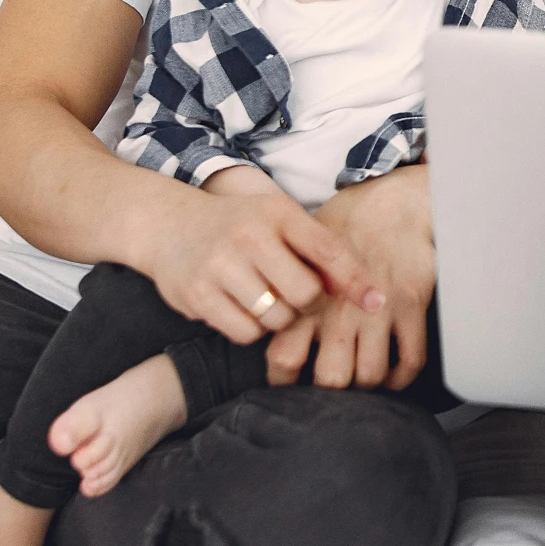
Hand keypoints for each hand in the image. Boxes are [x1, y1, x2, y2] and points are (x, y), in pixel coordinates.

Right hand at [141, 183, 382, 344]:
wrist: (167, 225)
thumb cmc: (238, 226)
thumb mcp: (279, 221)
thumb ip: (320, 250)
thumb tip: (368, 293)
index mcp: (276, 213)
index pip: (328, 250)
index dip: (356, 280)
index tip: (377, 302)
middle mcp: (248, 235)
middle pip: (304, 294)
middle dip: (307, 304)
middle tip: (295, 297)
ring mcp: (220, 266)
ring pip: (276, 318)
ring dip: (279, 319)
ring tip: (266, 300)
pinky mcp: (198, 295)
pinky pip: (246, 332)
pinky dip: (251, 329)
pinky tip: (242, 308)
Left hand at [263, 165, 435, 389]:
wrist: (390, 204)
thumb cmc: (341, 231)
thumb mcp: (300, 257)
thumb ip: (284, 292)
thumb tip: (264, 322)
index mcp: (308, 301)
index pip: (285, 360)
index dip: (285, 384)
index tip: (291, 386)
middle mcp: (340, 312)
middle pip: (330, 378)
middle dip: (330, 393)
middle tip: (330, 389)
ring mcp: (378, 312)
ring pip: (370, 375)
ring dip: (366, 385)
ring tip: (360, 381)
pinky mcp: (411, 307)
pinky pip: (410, 359)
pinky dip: (402, 376)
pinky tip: (392, 376)